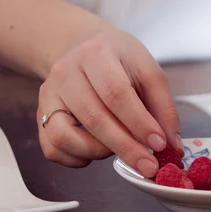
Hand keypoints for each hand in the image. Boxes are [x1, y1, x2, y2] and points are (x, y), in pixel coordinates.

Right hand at [36, 29, 181, 177]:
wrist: (83, 47)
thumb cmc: (119, 60)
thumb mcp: (147, 70)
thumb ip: (163, 106)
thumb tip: (171, 145)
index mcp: (96, 54)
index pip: (116, 93)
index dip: (138, 122)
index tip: (159, 144)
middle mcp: (66, 72)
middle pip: (94, 117)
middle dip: (125, 146)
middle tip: (148, 164)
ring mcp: (49, 94)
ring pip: (67, 136)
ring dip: (99, 151)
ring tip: (120, 146)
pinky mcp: (40, 114)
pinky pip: (53, 148)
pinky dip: (77, 158)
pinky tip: (97, 150)